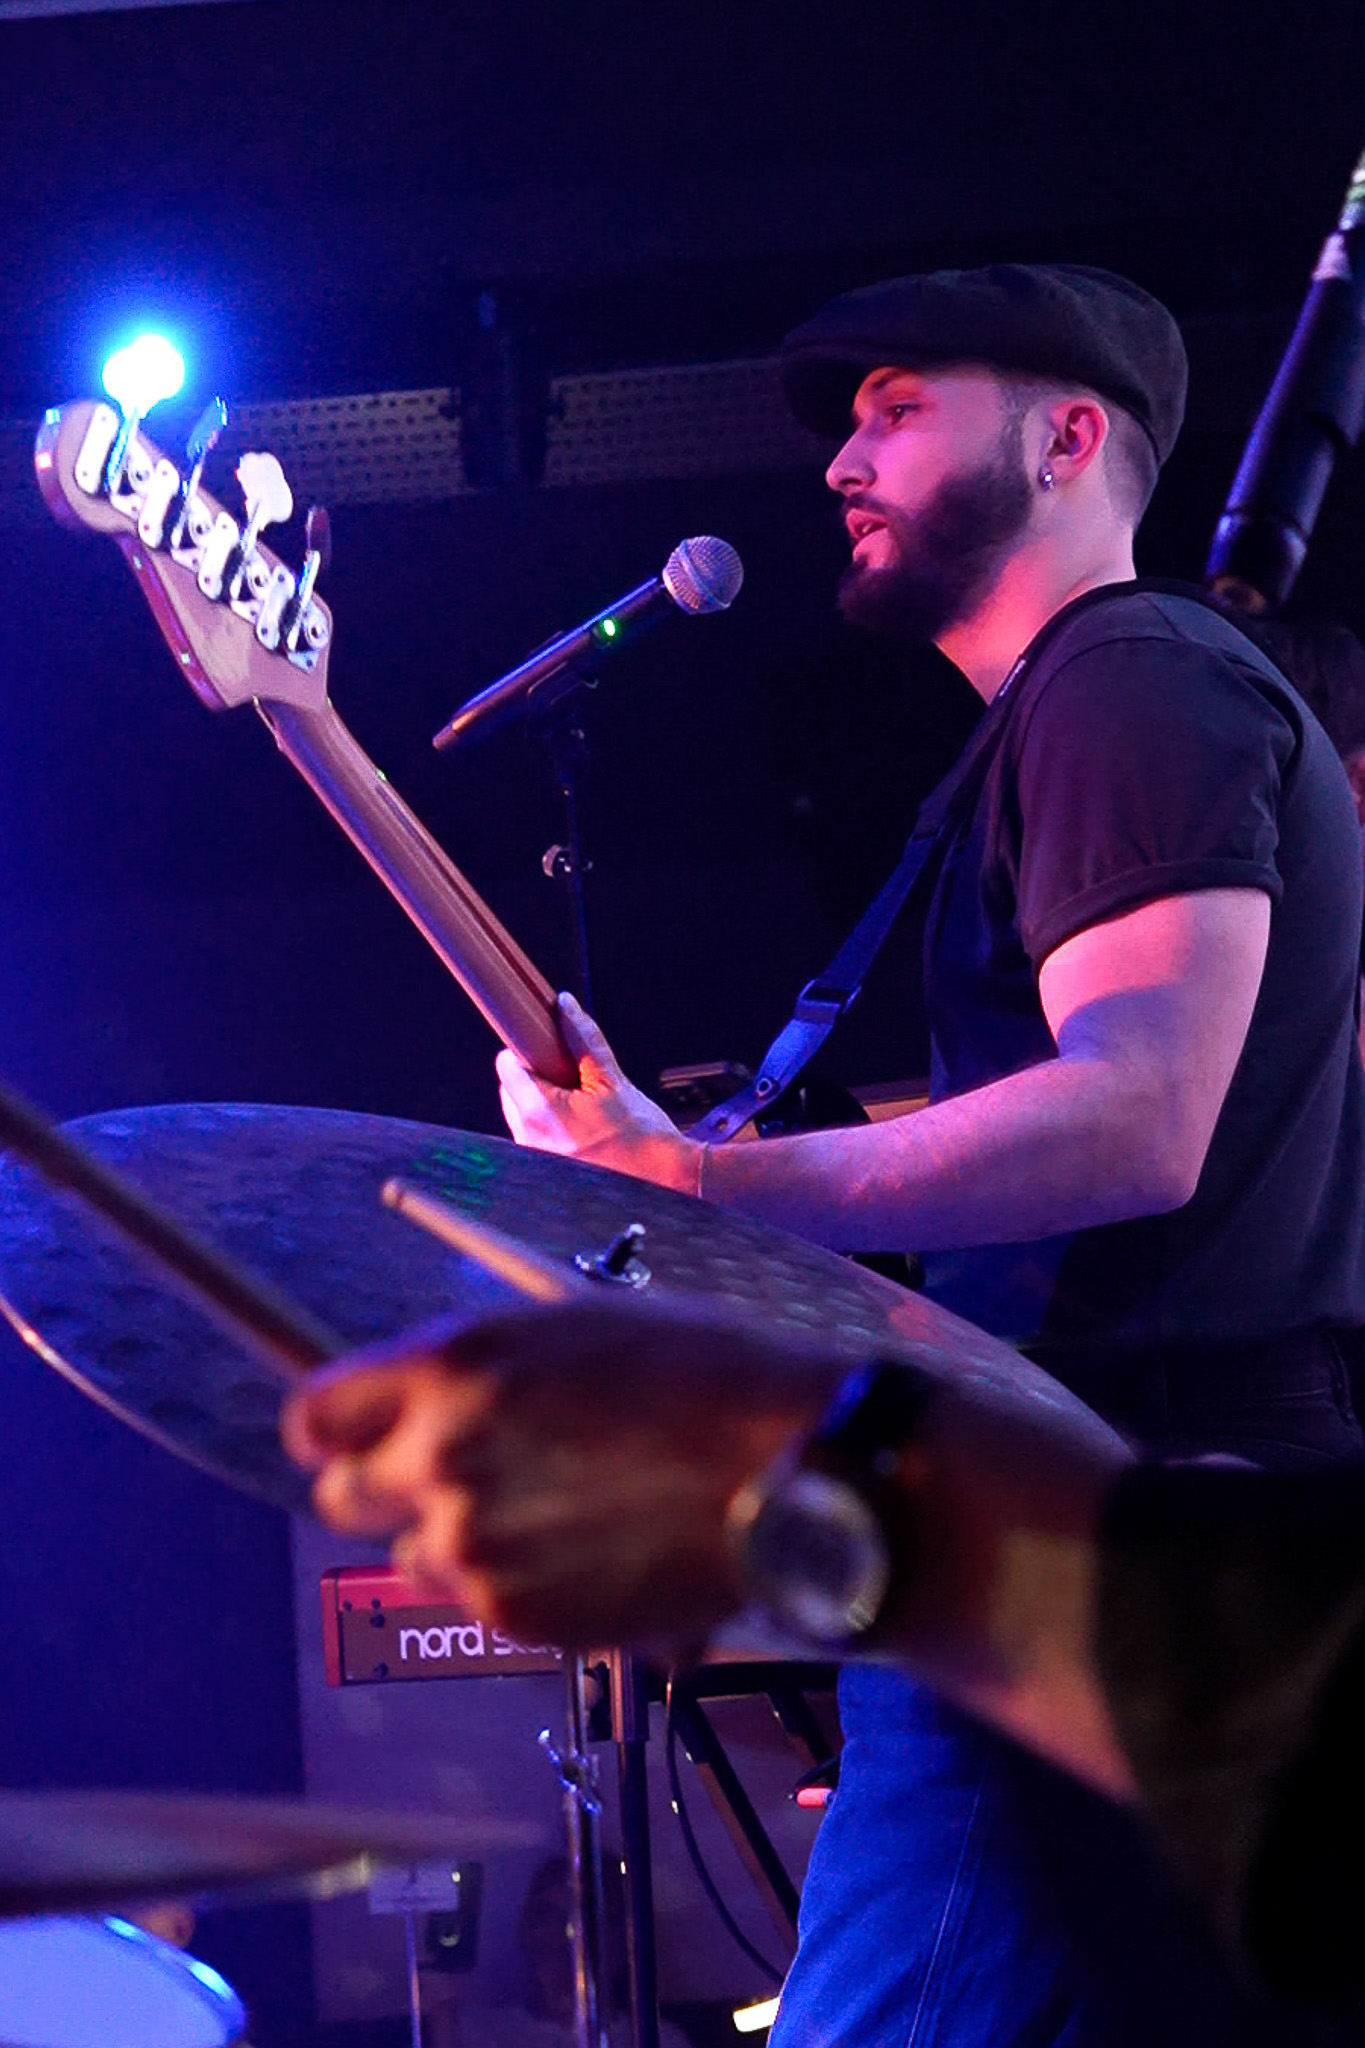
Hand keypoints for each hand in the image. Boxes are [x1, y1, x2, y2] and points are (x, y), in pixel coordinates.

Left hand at [281, 1297, 833, 1648]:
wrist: (787, 1474)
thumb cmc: (703, 1375)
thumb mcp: (572, 1326)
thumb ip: (474, 1370)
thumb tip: (418, 1401)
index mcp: (452, 1367)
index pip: (313, 1416)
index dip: (337, 1425)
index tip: (359, 1431)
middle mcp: (441, 1458)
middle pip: (343, 1499)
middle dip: (389, 1486)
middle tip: (462, 1474)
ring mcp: (474, 1547)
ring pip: (414, 1557)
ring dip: (458, 1539)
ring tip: (552, 1512)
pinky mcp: (517, 1618)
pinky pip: (481, 1603)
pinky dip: (518, 1584)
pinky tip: (590, 1548)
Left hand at [497, 992, 699, 1192]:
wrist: (664, 1184)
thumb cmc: (643, 1139)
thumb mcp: (613, 1080)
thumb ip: (584, 1039)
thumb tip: (564, 1007)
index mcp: (539, 1113)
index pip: (507, 1066)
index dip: (527, 1051)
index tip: (548, 1050)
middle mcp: (528, 1140)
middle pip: (511, 1091)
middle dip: (536, 1078)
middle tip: (573, 1078)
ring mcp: (535, 1160)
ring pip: (522, 1115)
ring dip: (543, 1104)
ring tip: (582, 1106)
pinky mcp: (545, 1174)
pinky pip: (535, 1137)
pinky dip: (551, 1127)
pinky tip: (582, 1129)